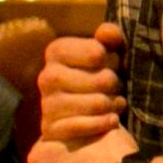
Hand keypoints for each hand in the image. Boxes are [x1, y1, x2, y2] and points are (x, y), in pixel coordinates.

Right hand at [40, 23, 127, 144]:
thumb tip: (106, 33)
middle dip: (115, 85)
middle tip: (115, 88)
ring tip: (113, 104)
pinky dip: (104, 123)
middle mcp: (47, 77)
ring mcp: (48, 104)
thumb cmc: (100, 77)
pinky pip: (86, 126)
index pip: (96, 52)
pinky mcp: (52, 129)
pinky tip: (110, 120)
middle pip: (102, 80)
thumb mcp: (109, 53)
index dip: (110, 59)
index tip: (106, 63)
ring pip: (97, 104)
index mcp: (56, 52)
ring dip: (113, 105)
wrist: (86, 115)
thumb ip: (110, 37)